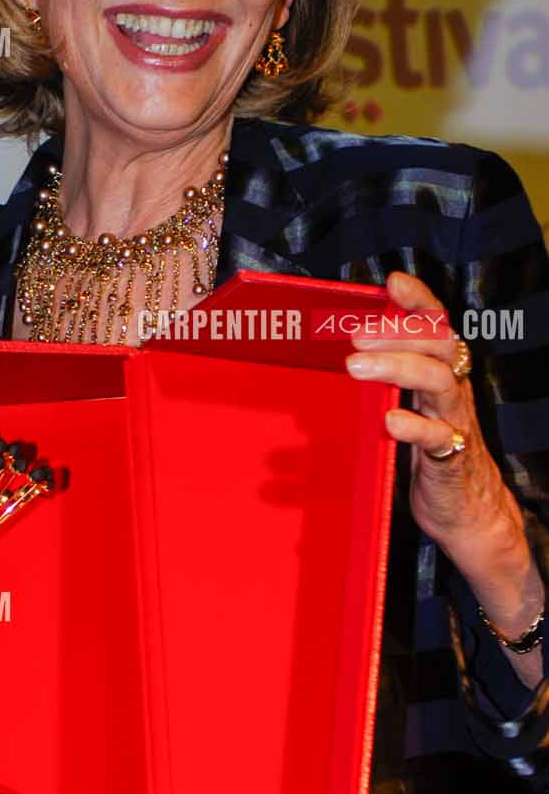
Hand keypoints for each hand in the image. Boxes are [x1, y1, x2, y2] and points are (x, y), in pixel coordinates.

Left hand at [346, 271, 530, 577]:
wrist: (467, 511)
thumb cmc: (426, 453)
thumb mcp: (403, 408)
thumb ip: (382, 384)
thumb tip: (327, 360)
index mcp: (441, 373)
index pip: (436, 326)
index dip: (419, 301)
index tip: (393, 282)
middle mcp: (452, 391)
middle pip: (437, 345)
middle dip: (398, 332)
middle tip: (354, 334)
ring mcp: (454, 422)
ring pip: (439, 381)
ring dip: (397, 368)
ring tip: (356, 366)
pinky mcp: (450, 458)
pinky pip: (439, 437)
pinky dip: (415, 427)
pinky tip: (389, 422)